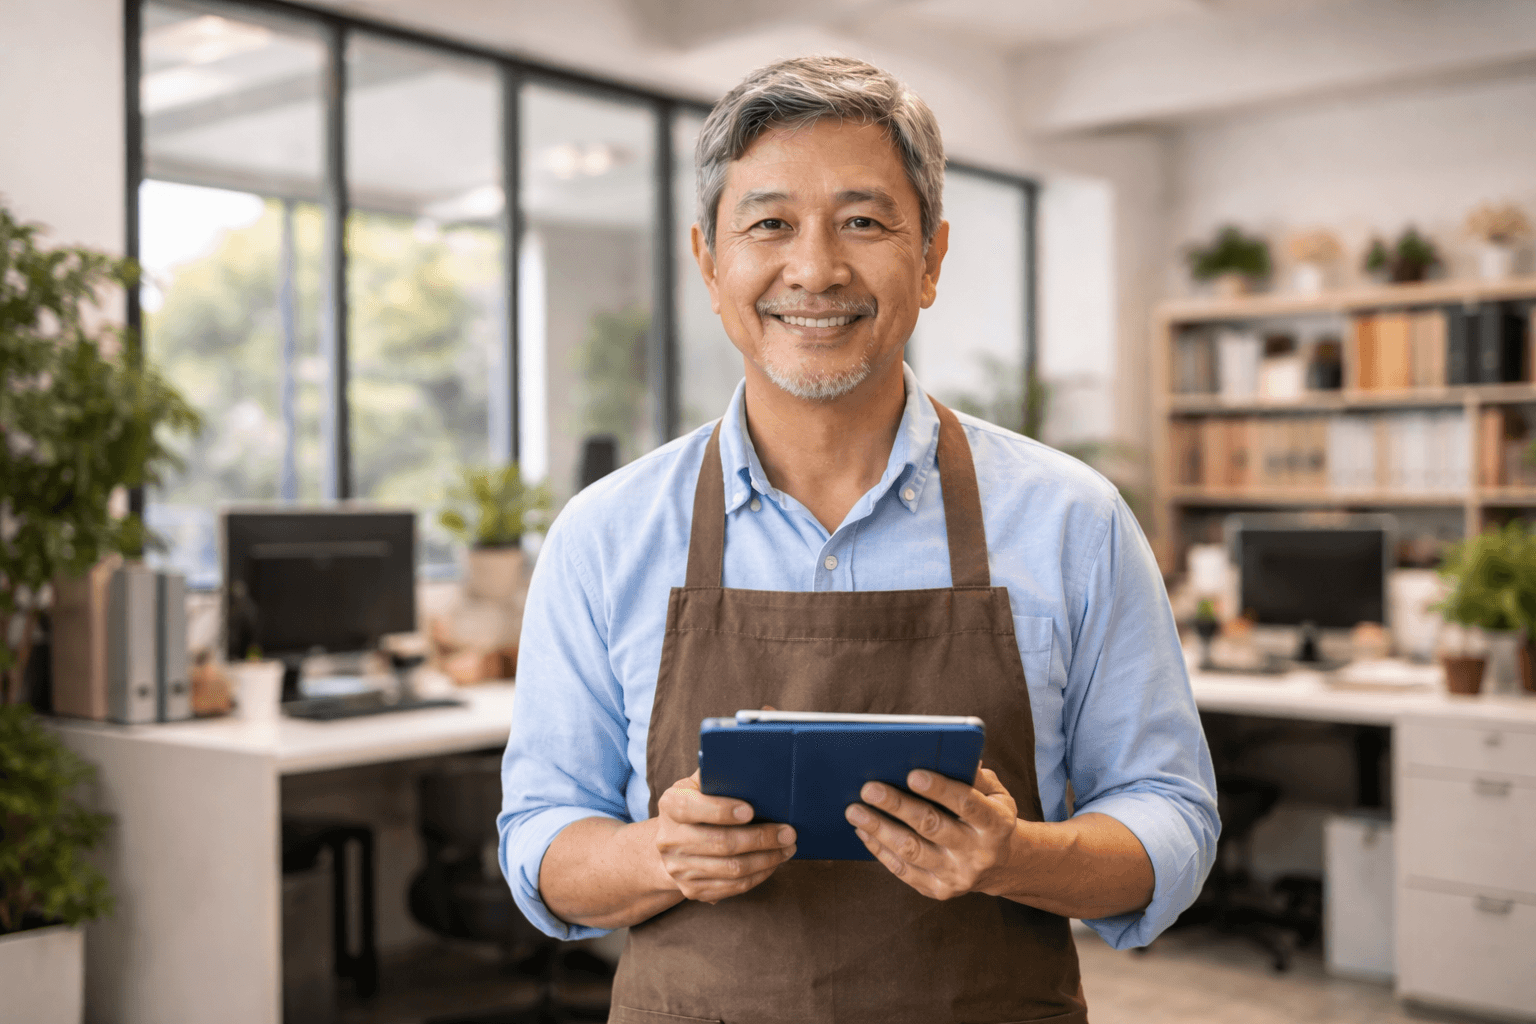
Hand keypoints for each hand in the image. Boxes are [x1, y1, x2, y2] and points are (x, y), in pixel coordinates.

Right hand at [655, 770, 795, 903]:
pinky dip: (758, 876)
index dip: (721, 810)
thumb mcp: (698, 784)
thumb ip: (716, 774)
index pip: (691, 807)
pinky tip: (773, 863)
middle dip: (760, 838)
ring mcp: (679, 868)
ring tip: (787, 848)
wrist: (674, 843)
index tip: (750, 810)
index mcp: (670, 805)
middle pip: (720, 843)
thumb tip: (747, 762)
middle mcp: (669, 839)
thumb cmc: (697, 804)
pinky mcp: (692, 890)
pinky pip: (733, 887)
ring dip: (766, 859)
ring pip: (731, 869)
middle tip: (788, 832)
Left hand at [845, 766, 1018, 900]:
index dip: (940, 789)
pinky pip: (903, 870)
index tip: (912, 774)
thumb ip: (974, 776)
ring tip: (854, 811)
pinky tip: (863, 831)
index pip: (967, 803)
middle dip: (897, 806)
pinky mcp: (938, 890)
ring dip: (879, 829)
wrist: (1000, 866)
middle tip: (869, 789)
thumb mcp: (996, 793)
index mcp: (996, 823)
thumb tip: (948, 754)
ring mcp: (957, 875)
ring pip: (912, 850)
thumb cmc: (989, 816)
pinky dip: (880, 849)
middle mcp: (978, 852)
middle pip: (932, 826)